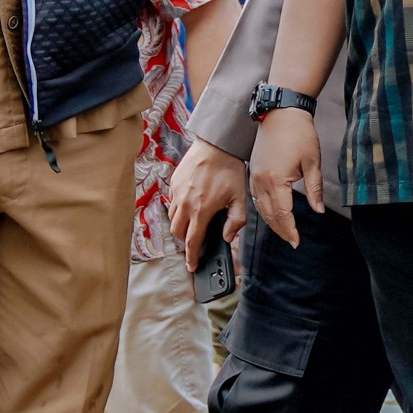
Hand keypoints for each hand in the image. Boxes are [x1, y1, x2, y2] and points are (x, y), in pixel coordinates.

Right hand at [168, 138, 247, 275]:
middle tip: (194, 242)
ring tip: (192, 224)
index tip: (192, 266)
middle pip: (177, 233)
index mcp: (201, 211)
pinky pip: (172, 202)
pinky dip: (178, 209)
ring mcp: (177, 193)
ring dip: (180, 226)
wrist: (217, 145)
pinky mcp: (173, 183)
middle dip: (184, 242)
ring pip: (172, 219)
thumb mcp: (240, 199)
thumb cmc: (229, 170)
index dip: (191, 258)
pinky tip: (190, 205)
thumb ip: (235, 222)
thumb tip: (227, 237)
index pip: (192, 242)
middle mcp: (185, 204)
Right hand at [247, 110, 322, 248]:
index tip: (296, 242)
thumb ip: (314, 189)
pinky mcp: (253, 171)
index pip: (283, 214)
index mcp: (277, 180)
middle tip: (291, 241)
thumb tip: (318, 211)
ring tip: (283, 231)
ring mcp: (255, 176)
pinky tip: (272, 213)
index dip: (290, 230)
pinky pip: (256, 197)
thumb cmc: (299, 134)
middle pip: (269, 215)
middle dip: (281, 230)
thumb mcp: (312, 162)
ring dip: (271, 222)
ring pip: (260, 207)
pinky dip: (264, 209)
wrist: (281, 112)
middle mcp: (261, 181)